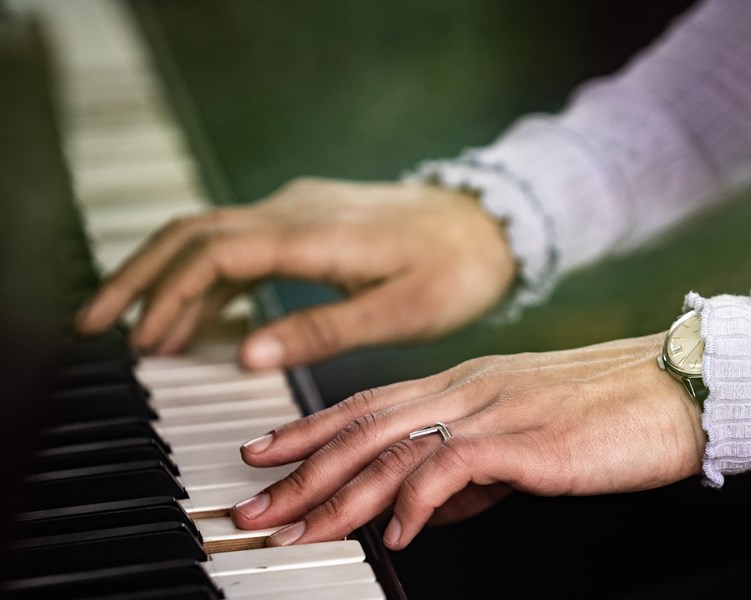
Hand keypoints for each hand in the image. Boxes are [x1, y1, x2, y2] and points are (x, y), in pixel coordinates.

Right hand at [74, 178, 516, 368]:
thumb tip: (245, 356)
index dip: (169, 298)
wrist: (492, 223)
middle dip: (139, 278)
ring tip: (136, 329)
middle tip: (96, 325)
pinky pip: (239, 241)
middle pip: (191, 235)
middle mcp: (295, 211)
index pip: (214, 257)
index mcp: (313, 234)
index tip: (143, 343)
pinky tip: (199, 313)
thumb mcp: (399, 310)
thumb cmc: (456, 269)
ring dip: (166, 276)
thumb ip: (322, 330)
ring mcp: (299, 210)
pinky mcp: (308, 219)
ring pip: (208, 234)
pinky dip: (206, 276)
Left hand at [230, 333, 705, 549]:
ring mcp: (496, 408)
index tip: (266, 454)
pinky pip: (454, 467)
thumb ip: (472, 471)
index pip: (371, 403)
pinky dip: (416, 502)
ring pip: (394, 445)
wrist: (681, 389)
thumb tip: (422, 509)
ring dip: (339, 490)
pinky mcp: (528, 438)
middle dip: (301, 466)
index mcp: (468, 382)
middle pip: (365, 424)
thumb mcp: (527, 441)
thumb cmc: (612, 414)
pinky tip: (397, 534)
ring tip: (298, 527)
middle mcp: (470, 388)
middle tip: (253, 503)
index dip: (311, 429)